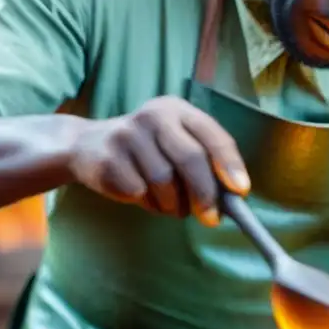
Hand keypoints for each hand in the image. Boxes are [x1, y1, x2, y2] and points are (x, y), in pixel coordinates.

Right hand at [68, 96, 249, 225]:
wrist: (88, 145)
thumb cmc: (147, 151)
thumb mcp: (175, 143)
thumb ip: (204, 162)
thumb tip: (232, 196)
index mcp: (178, 110)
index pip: (212, 135)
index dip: (229, 164)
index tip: (240, 191)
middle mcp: (154, 116)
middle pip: (190, 158)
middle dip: (205, 193)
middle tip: (211, 218)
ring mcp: (128, 134)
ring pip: (164, 180)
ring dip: (172, 203)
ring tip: (169, 205)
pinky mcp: (108, 157)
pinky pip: (138, 191)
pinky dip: (147, 203)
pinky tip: (143, 196)